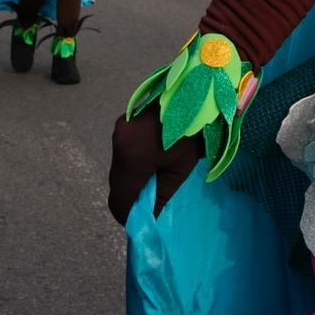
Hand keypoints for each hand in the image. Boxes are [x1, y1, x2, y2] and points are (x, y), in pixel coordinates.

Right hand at [108, 110, 202, 224]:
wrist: (196, 94)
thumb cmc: (193, 134)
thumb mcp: (178, 170)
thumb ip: (159, 197)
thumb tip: (149, 219)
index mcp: (132, 156)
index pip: (120, 198)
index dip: (127, 215)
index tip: (139, 221)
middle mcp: (119, 141)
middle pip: (117, 183)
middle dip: (130, 197)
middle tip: (149, 203)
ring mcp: (119, 129)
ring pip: (119, 168)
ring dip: (132, 179)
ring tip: (153, 178)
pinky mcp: (123, 122)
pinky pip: (123, 153)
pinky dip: (133, 164)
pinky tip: (151, 161)